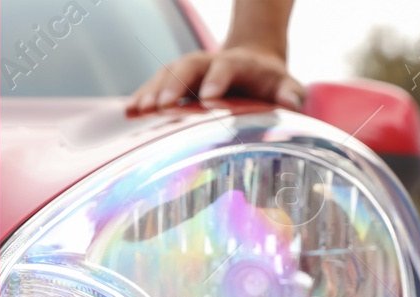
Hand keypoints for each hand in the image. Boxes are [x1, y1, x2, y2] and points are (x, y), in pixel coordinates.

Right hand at [127, 46, 304, 113]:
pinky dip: (142, 97)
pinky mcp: (174, 82)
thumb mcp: (284, 85)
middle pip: (187, 66)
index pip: (224, 67)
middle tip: (163, 105)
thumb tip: (290, 102)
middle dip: (174, 85)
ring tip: (138, 110)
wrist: (249, 64)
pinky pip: (155, 86)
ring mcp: (188, 71)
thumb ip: (289, 93)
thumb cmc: (268, 83)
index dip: (216, 80)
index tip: (208, 99)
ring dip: (152, 91)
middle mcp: (208, 62)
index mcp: (236, 64)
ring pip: (167, 74)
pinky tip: (129, 112)